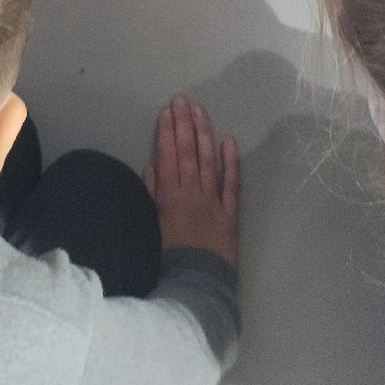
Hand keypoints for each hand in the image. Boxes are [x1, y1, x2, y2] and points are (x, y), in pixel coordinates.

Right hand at [144, 95, 240, 264]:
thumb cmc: (171, 259)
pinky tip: (228, 140)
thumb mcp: (155, 226)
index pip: (168, 157)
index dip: (167, 132)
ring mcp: (214, 201)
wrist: (199, 285)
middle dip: (184, 124)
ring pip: (207, 161)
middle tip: (182, 100)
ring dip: (203, 133)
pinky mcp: (232, 212)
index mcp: (170, 198)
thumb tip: (152, 165)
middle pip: (187, 153)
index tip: (166, 111)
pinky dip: (231, 161)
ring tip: (199, 110)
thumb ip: (154, 195)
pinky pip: (232, 183)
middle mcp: (192, 193)